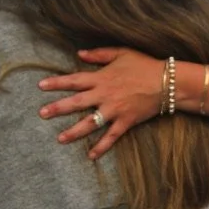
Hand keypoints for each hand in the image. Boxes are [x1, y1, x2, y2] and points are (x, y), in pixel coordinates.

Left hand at [38, 48, 162, 159]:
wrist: (167, 82)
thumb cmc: (144, 65)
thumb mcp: (122, 53)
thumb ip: (99, 54)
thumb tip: (80, 53)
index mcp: (102, 78)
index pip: (74, 80)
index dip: (57, 83)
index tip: (41, 86)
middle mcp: (104, 95)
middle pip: (77, 103)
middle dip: (58, 108)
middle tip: (41, 114)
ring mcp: (115, 110)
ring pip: (90, 123)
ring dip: (74, 131)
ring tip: (60, 139)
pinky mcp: (126, 121)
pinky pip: (111, 137)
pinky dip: (101, 147)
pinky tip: (91, 156)